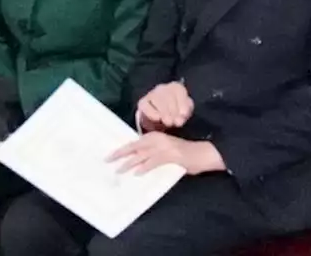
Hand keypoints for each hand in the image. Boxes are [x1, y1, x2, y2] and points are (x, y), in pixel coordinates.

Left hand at [108, 132, 225, 175]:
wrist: (203, 152)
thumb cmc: (183, 152)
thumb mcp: (165, 148)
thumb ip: (152, 151)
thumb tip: (136, 160)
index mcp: (153, 136)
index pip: (133, 143)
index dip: (121, 149)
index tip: (110, 155)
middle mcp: (156, 140)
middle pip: (133, 147)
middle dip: (119, 154)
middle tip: (107, 160)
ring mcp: (163, 147)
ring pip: (141, 155)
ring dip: (129, 164)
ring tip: (119, 170)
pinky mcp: (170, 156)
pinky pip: (153, 162)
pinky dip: (145, 168)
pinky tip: (138, 173)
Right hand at [136, 82, 193, 130]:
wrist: (160, 120)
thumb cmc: (176, 113)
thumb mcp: (184, 112)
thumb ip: (185, 113)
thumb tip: (181, 117)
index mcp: (175, 88)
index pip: (178, 90)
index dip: (182, 103)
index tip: (184, 115)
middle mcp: (162, 88)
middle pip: (168, 95)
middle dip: (173, 110)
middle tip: (176, 122)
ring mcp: (151, 94)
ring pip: (157, 99)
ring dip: (164, 112)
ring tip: (169, 123)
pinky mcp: (142, 103)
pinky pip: (146, 106)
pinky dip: (152, 113)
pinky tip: (158, 119)